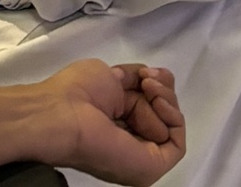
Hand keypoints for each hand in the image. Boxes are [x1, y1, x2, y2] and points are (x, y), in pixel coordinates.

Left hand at [37, 60, 186, 185]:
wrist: (64, 115)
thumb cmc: (77, 92)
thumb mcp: (111, 76)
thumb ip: (135, 80)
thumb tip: (152, 83)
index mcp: (118, 126)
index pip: (150, 107)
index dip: (155, 85)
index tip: (145, 73)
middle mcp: (131, 142)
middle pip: (163, 116)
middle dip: (163, 89)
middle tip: (148, 80)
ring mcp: (141, 157)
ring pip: (172, 128)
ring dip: (168, 99)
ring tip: (150, 88)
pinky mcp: (151, 168)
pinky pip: (177, 145)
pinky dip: (174, 118)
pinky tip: (158, 101)